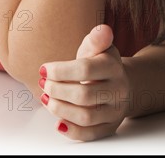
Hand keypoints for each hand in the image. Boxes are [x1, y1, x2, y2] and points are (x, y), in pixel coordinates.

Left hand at [38, 25, 131, 141]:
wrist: (121, 83)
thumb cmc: (101, 64)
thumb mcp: (98, 47)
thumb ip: (96, 39)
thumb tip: (104, 29)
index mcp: (113, 66)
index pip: (84, 69)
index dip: (60, 71)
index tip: (43, 69)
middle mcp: (118, 89)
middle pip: (83, 95)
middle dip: (57, 90)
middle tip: (44, 85)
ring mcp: (115, 110)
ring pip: (85, 117)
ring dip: (59, 109)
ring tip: (47, 98)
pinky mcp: (110, 127)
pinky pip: (90, 134)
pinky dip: (71, 130)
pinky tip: (58, 121)